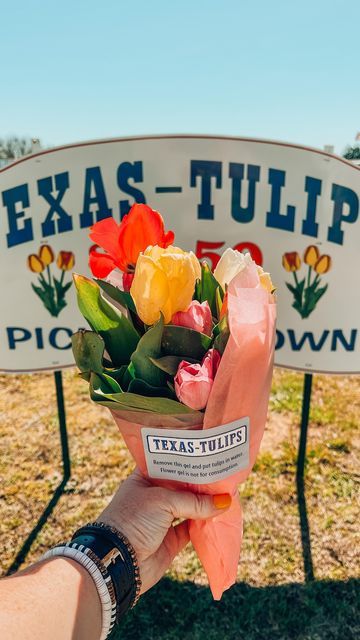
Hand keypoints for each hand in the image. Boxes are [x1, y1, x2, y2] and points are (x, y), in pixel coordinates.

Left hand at [99, 469, 230, 592]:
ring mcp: (162, 518)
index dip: (188, 460)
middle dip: (201, 483)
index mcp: (144, 478)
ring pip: (189, 507)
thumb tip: (225, 502)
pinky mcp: (171, 539)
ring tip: (227, 492)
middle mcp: (153, 495)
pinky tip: (220, 515)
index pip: (169, 464)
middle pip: (182, 486)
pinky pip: (192, 528)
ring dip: (206, 503)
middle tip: (224, 473)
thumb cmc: (135, 519)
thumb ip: (194, 501)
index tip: (208, 454)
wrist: (119, 562)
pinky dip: (205, 523)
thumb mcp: (163, 501)